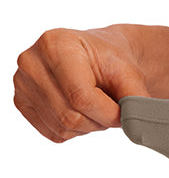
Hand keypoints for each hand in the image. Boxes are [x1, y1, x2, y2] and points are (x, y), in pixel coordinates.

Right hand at [13, 24, 150, 142]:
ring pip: (63, 128)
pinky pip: (54, 133)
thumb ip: (135, 99)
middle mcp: (31, 62)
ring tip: (94, 105)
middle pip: (70, 116)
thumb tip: (137, 127)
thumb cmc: (110, 61)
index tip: (123, 112)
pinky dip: (74, 130)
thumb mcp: (129, 73)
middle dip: (99, 121)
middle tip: (109, 107)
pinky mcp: (21, 102)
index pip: (80, 97)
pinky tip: (79, 110)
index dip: (108, 114)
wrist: (96, 57)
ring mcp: (22, 82)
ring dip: (87, 126)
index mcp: (55, 45)